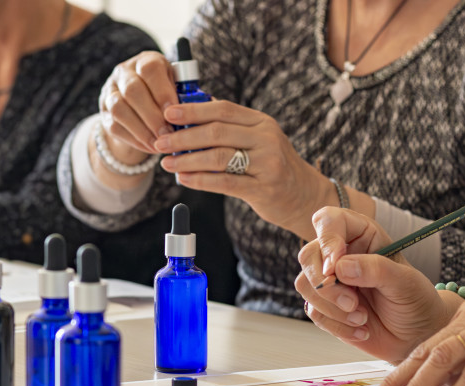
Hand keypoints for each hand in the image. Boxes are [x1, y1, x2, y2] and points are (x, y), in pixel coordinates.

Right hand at [99, 51, 176, 163]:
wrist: (140, 104)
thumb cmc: (166, 94)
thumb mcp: (176, 88)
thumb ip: (183, 95)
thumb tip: (194, 115)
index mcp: (146, 61)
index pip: (150, 69)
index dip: (162, 91)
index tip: (175, 111)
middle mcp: (124, 72)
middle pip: (133, 91)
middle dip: (152, 116)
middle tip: (168, 133)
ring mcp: (110, 92)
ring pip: (119, 109)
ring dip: (141, 130)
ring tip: (159, 144)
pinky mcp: (105, 113)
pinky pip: (115, 127)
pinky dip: (134, 139)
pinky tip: (150, 147)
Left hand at [153, 100, 333, 237]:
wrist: (304, 196)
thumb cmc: (272, 166)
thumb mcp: (257, 140)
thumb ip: (229, 127)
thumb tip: (191, 111)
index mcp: (261, 122)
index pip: (222, 109)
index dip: (193, 110)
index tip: (168, 113)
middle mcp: (266, 138)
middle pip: (217, 132)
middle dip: (183, 137)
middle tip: (160, 142)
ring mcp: (267, 163)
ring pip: (218, 157)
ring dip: (187, 160)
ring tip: (167, 163)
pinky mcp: (263, 188)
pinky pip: (224, 183)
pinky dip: (200, 180)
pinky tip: (183, 178)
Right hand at [295, 207, 453, 362]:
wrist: (416, 335)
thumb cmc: (416, 301)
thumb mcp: (405, 282)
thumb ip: (376, 269)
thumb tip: (340, 267)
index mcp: (360, 236)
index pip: (328, 221)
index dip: (327, 240)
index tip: (335, 267)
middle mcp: (340, 255)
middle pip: (308, 256)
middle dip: (326, 285)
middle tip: (353, 303)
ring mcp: (329, 280)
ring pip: (306, 285)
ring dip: (333, 308)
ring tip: (362, 317)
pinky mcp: (324, 305)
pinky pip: (313, 312)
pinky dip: (337, 325)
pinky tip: (360, 328)